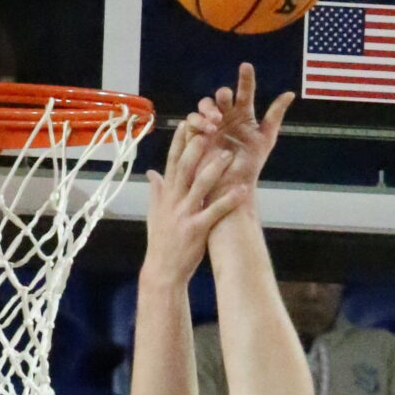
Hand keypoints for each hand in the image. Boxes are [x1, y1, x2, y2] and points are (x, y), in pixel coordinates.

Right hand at [143, 113, 243, 284]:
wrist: (162, 271)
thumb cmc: (161, 241)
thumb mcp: (155, 213)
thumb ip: (156, 191)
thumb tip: (152, 173)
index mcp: (165, 195)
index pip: (172, 163)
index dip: (179, 142)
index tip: (186, 123)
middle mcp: (173, 201)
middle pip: (185, 169)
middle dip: (196, 148)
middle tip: (209, 130)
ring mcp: (184, 215)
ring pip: (199, 186)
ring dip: (215, 169)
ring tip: (229, 154)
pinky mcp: (196, 229)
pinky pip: (214, 211)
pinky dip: (229, 199)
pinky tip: (242, 189)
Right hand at [190, 59, 293, 200]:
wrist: (232, 187)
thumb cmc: (249, 166)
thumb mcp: (266, 139)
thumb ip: (275, 116)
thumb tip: (290, 93)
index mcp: (243, 115)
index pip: (244, 92)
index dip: (245, 78)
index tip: (246, 66)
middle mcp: (225, 117)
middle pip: (220, 97)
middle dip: (222, 96)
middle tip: (224, 99)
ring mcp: (209, 126)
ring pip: (204, 106)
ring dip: (208, 109)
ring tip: (215, 121)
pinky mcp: (195, 136)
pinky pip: (192, 122)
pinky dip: (197, 122)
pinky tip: (206, 130)